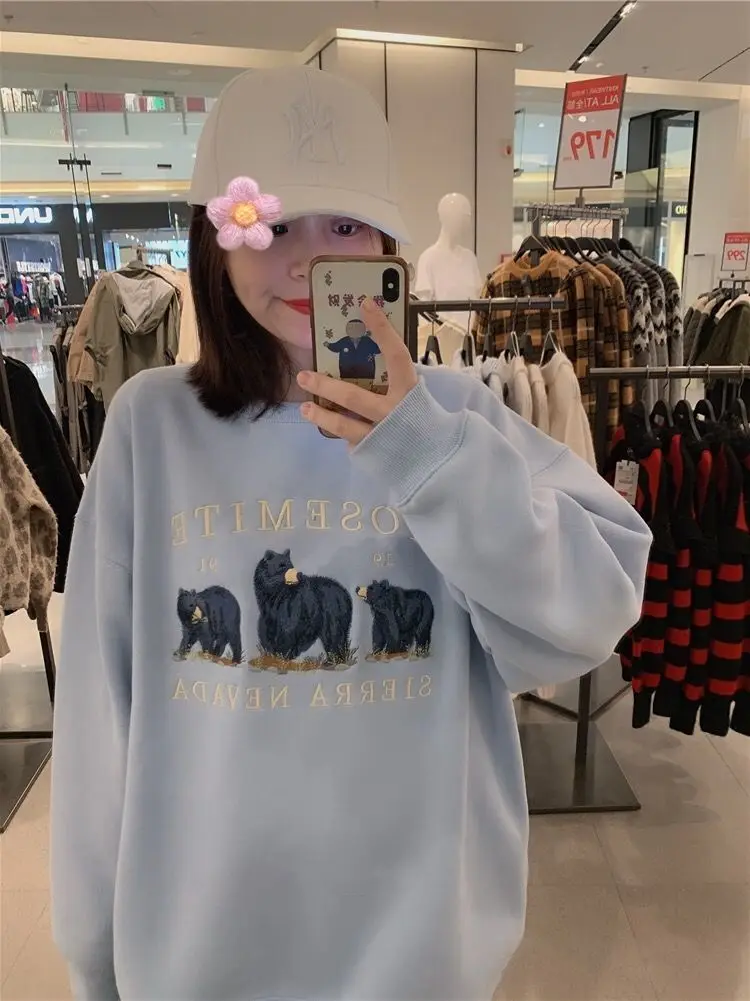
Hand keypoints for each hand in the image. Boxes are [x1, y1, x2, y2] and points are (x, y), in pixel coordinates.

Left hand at [297, 298, 417, 445]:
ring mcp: (381, 436)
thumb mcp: (417, 397)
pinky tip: (333, 429)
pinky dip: (342, 434)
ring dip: (321, 416)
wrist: (437, 462)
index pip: (396, 354)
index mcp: (410, 392)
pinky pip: (352, 441)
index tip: (365, 305)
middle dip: (326, 386)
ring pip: (344, 426)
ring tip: (304, 408)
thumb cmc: (426, 423)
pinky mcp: (373, 454)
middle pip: (354, 397)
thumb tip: (371, 357)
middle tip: (304, 376)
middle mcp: (394, 413)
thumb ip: (397, 382)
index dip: (382, 329)